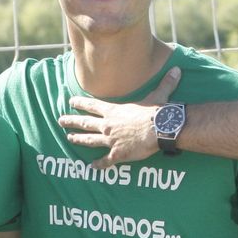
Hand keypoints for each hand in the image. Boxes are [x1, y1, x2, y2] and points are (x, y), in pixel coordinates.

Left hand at [58, 68, 179, 167]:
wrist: (160, 129)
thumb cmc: (157, 112)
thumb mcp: (159, 95)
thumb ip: (166, 83)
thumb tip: (177, 70)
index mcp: (114, 111)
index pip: (93, 106)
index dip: (80, 103)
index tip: (70, 102)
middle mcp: (108, 125)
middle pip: (85, 123)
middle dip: (71, 121)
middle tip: (60, 120)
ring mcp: (111, 140)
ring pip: (90, 140)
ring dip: (78, 139)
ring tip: (69, 138)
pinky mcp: (117, 154)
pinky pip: (105, 161)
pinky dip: (98, 165)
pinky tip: (92, 167)